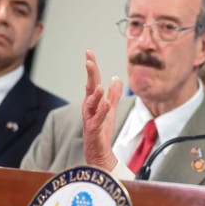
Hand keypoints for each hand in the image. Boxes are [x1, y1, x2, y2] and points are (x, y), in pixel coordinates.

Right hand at [82, 50, 123, 171]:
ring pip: (90, 104)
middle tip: (88, 61)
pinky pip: (97, 120)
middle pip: (89, 88)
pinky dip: (101, 112)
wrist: (99, 152)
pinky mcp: (93, 130)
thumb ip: (113, 94)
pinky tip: (106, 104)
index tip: (89, 52)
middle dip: (89, 75)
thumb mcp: (110, 109)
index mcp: (93, 101)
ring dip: (94, 94)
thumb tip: (116, 78)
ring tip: (99, 85)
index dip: (92, 67)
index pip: (92, 81)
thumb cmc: (102, 131)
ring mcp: (90, 119)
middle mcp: (89, 108)